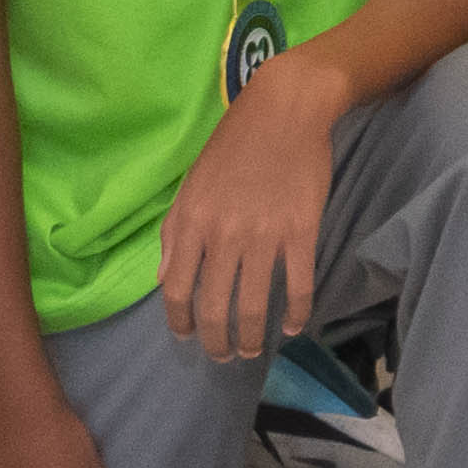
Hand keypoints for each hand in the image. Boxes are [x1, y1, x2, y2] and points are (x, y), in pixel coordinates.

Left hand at [155, 62, 340, 362]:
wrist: (285, 110)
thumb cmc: (234, 145)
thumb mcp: (191, 185)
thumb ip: (176, 233)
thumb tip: (166, 278)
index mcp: (191, 223)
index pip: (176, 289)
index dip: (181, 321)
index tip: (188, 336)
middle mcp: (223, 235)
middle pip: (215, 307)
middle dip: (217, 342)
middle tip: (223, 356)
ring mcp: (264, 235)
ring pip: (254, 304)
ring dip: (252, 337)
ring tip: (254, 349)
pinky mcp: (301, 231)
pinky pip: (298, 284)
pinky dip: (296, 312)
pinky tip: (294, 325)